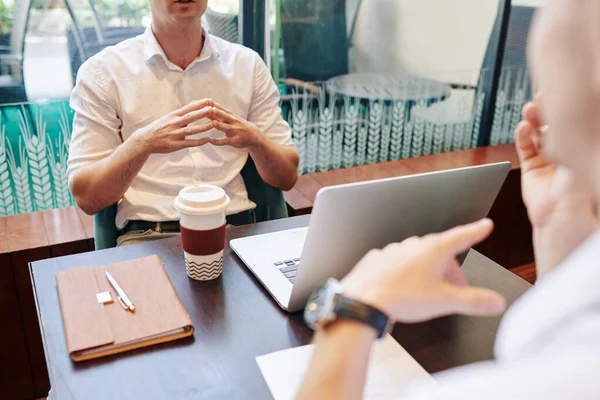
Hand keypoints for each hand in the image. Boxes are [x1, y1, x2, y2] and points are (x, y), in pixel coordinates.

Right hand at [132, 99, 215, 154]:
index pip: (188, 108)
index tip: (209, 100)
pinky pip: (189, 143)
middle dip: (202, 113)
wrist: (145, 140)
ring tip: (214, 124)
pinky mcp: (175, 145)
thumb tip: (194, 103)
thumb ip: (182, 112)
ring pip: (191, 130)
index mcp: (173, 116)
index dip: (199, 104)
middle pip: (190, 117)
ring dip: (203, 127)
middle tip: (213, 108)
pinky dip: (199, 141)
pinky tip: (207, 139)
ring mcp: (175, 134)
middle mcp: (174, 124)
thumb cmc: (159, 127)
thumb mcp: (169, 117)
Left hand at [207, 102, 262, 148]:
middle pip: (225, 116)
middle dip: (218, 112)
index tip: (205, 100)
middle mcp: (233, 121)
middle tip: (210, 108)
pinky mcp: (234, 140)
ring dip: (220, 125)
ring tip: (213, 123)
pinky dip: (218, 141)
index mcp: (231, 115)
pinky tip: (210, 140)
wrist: (254, 135)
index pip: (221, 108)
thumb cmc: (238, 125)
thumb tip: (205, 108)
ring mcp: (234, 131)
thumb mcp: (230, 118)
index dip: (214, 105)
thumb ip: (218, 115)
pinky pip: (225, 141)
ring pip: (226, 127)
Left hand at [341, 219, 506, 323]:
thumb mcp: (445, 301)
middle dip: (452, 270)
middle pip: (442, 253)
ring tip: (428, 293)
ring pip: (419, 258)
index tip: (485, 225)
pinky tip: (404, 288)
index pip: (462, 236)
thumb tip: (497, 302)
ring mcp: (395, 250)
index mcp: (434, 250)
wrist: (362, 300)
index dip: (476, 231)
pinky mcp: (379, 259)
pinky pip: (398, 264)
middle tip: (457, 290)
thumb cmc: (401, 297)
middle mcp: (414, 245)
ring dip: (429, 272)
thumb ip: (474, 301)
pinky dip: (406, 274)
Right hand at [515, 101, 594, 228]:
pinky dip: (522, 135)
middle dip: (548, 110)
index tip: (563, 92)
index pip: (573, 122)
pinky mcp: (531, 166)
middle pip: (554, 125)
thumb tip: (576, 116)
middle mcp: (564, 151)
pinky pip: (525, 146)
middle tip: (543, 95)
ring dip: (534, 119)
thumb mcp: (582, 155)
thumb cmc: (579, 190)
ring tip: (530, 108)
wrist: (561, 215)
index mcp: (580, 148)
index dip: (567, 108)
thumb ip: (574, 136)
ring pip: (538, 133)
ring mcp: (547, 158)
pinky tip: (523, 127)